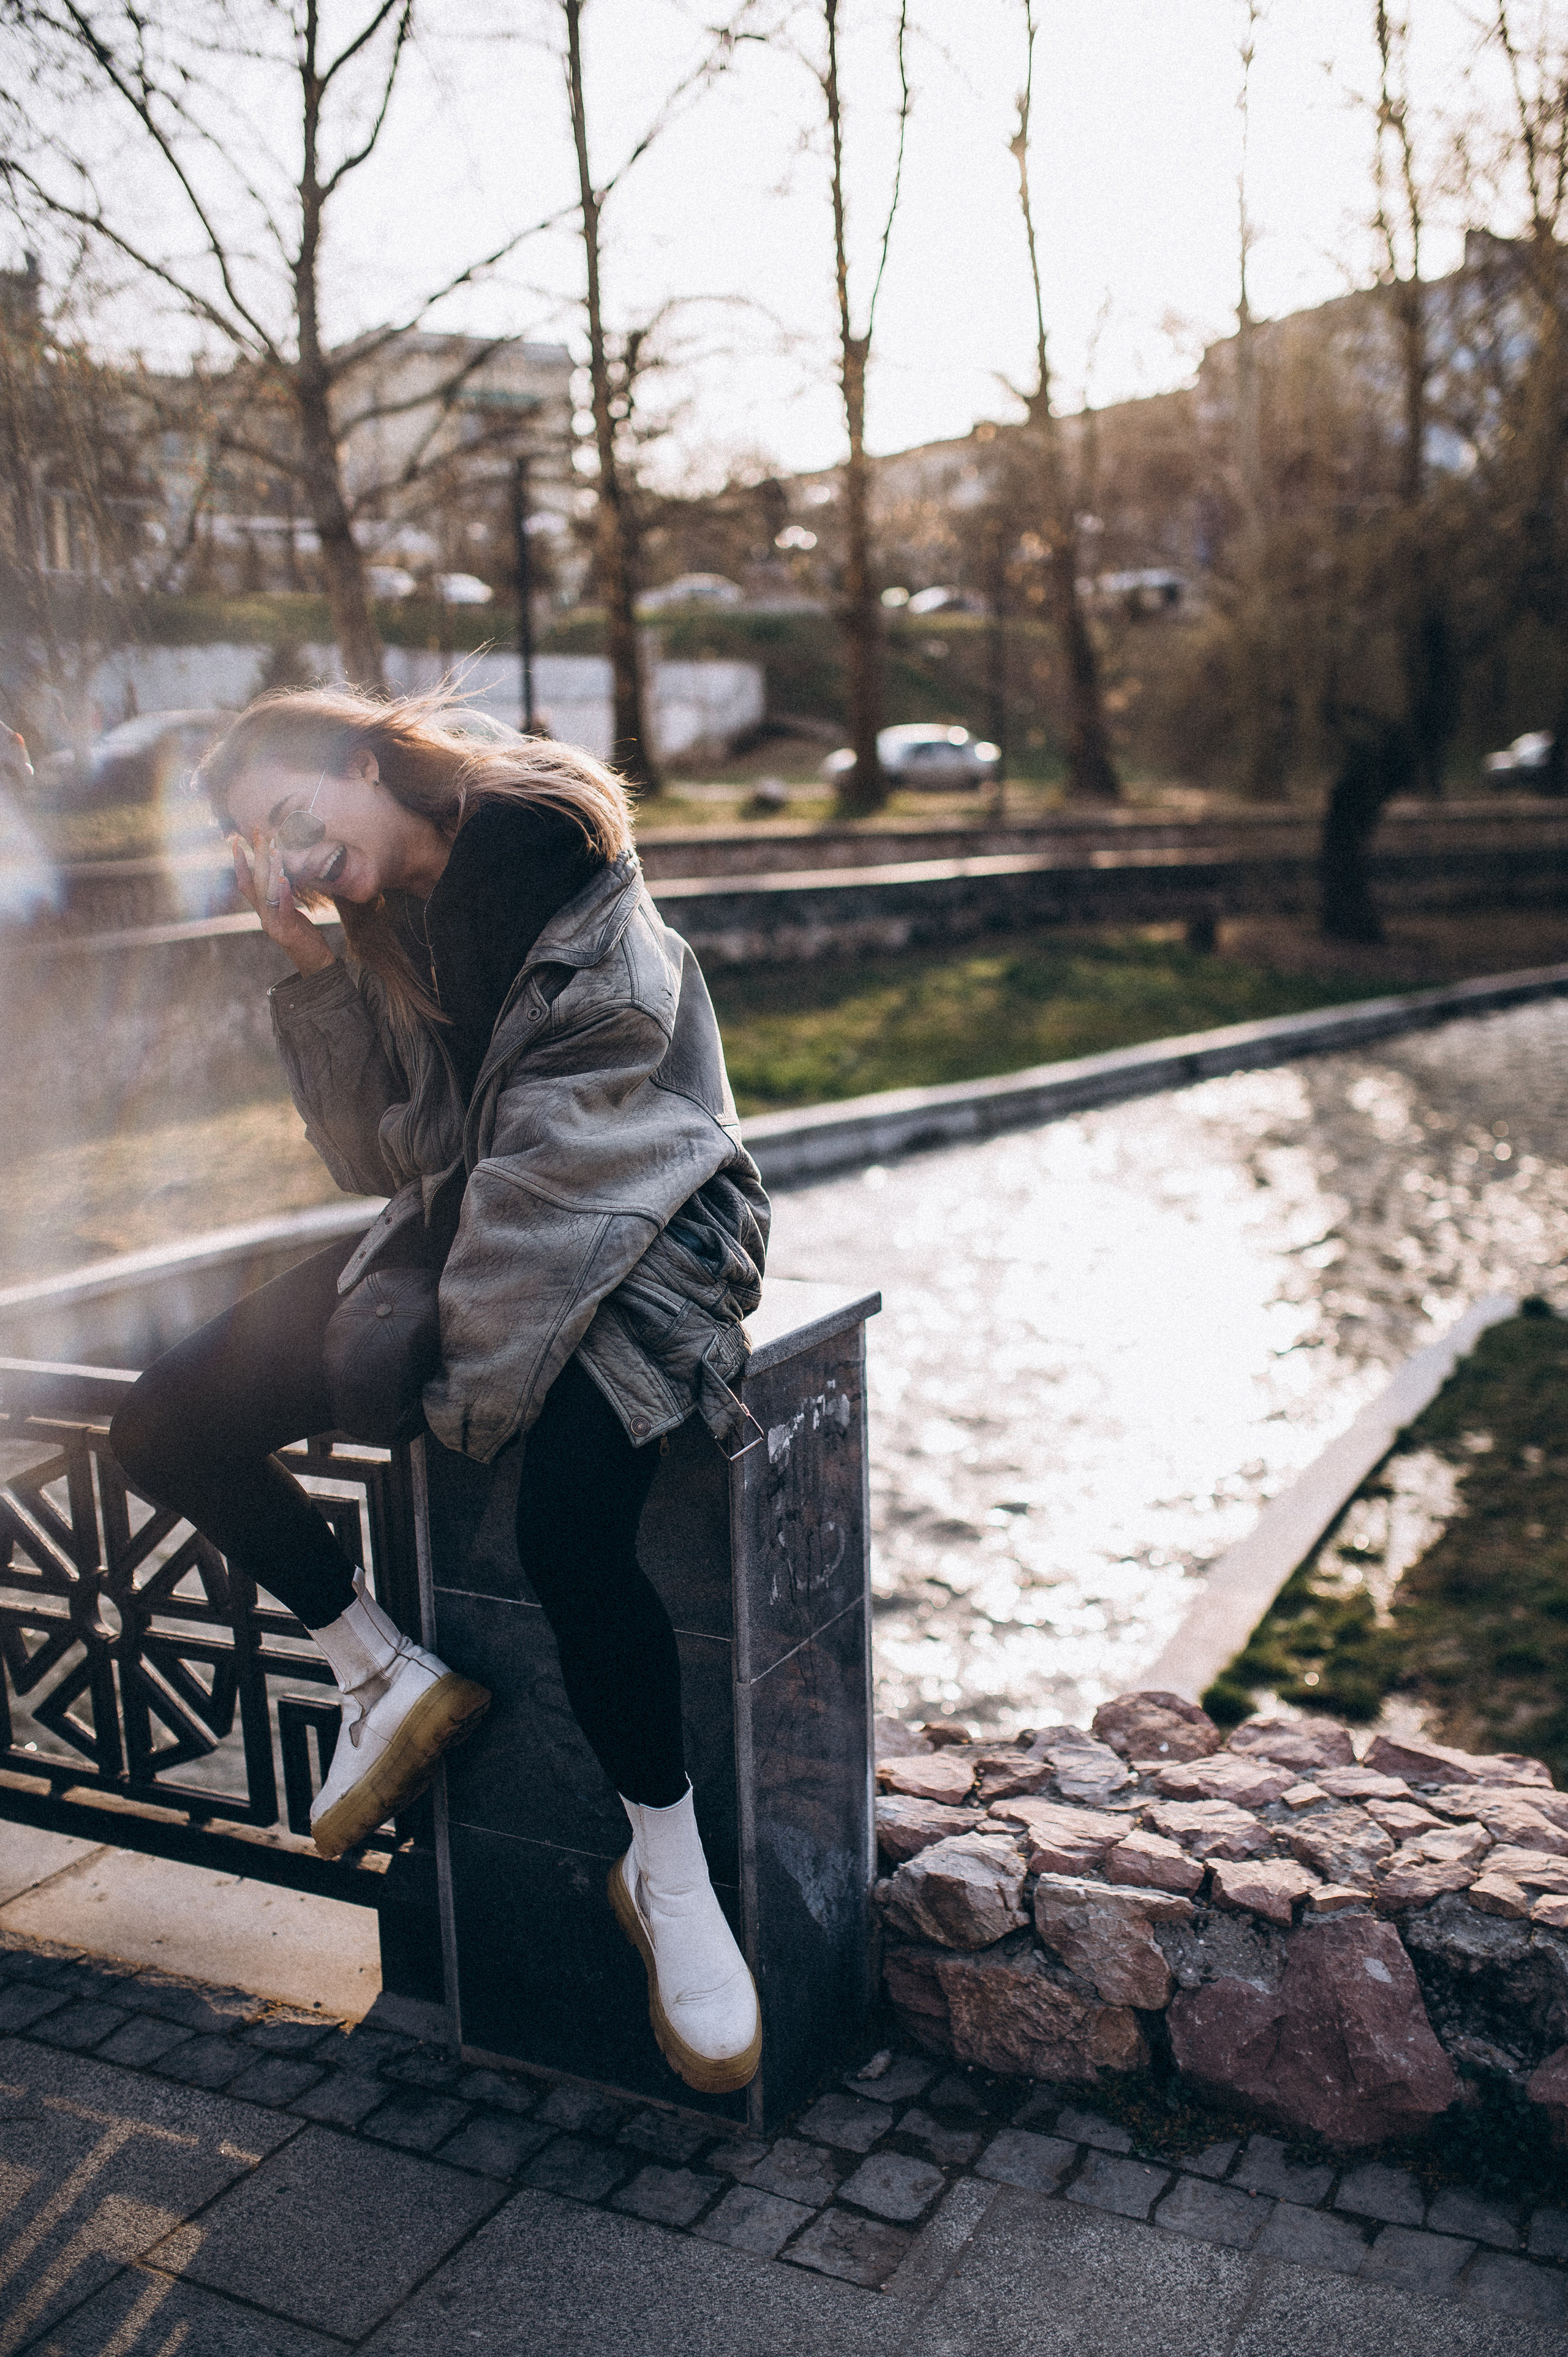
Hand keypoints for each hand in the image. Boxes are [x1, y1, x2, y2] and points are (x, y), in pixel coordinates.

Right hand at [232, 829, 335, 975]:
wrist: (314, 963)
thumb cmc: (303, 936)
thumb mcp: (289, 913)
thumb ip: (281, 897)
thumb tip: (279, 874)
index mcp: (263, 912)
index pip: (246, 885)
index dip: (240, 865)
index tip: (236, 844)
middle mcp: (264, 918)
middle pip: (254, 884)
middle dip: (254, 859)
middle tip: (256, 836)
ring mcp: (274, 925)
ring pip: (267, 895)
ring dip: (269, 871)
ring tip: (272, 851)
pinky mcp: (288, 932)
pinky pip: (284, 909)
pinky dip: (283, 894)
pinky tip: (284, 880)